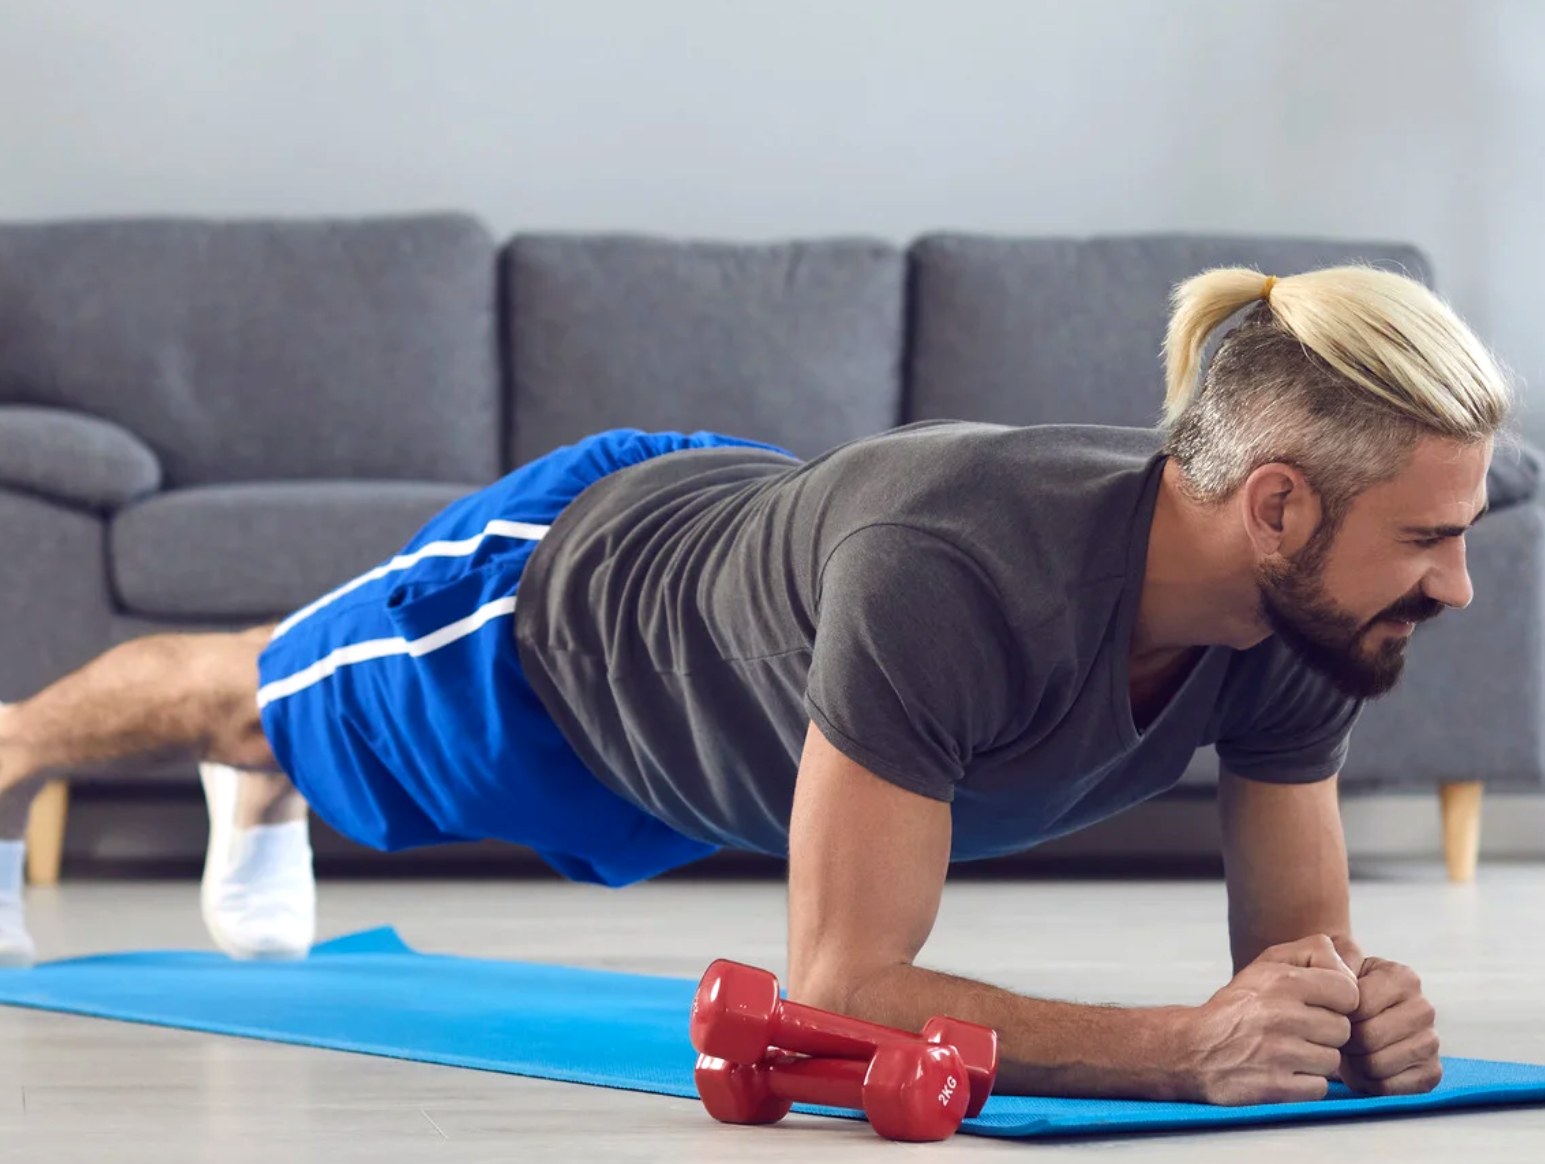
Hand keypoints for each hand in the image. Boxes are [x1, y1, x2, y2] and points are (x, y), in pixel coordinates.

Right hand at [1179, 935, 1360, 1104]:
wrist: (1193, 1048)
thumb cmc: (1238, 1006)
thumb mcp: (1266, 965)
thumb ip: (1312, 953)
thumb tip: (1351, 970)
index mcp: (1283, 981)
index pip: (1349, 993)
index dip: (1338, 1001)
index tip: (1319, 1005)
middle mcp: (1282, 1015)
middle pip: (1343, 1030)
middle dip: (1324, 1032)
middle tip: (1296, 1030)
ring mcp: (1280, 1054)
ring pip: (1332, 1061)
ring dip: (1314, 1059)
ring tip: (1287, 1050)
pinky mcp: (1276, 1088)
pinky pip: (1319, 1087)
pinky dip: (1304, 1083)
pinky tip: (1283, 1071)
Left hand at [1337, 957, 1440, 1095]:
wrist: (1359, 1017)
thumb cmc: (1344, 990)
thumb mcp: (1337, 963)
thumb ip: (1335, 957)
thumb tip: (1340, 974)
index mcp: (1403, 978)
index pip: (1359, 1007)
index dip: (1337, 1015)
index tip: (1331, 1014)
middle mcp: (1424, 1008)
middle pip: (1370, 1039)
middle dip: (1345, 1042)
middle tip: (1337, 1039)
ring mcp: (1431, 1042)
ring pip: (1378, 1065)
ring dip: (1354, 1065)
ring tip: (1349, 1053)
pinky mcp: (1431, 1073)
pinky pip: (1391, 1089)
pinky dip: (1370, 1084)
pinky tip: (1364, 1069)